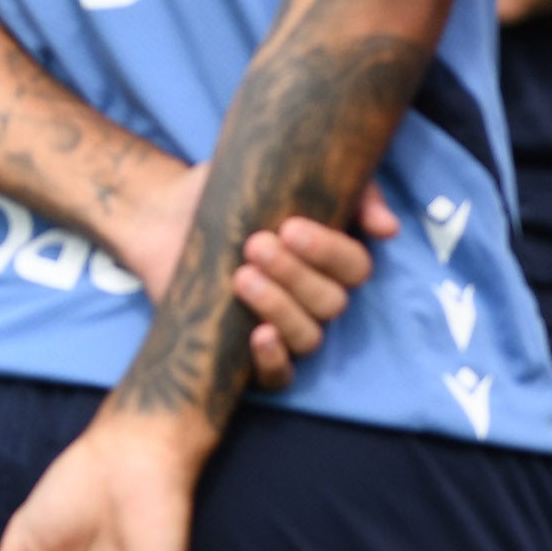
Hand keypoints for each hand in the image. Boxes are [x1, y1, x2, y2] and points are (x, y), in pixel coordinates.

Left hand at [98, 163, 399, 388]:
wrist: (163, 213)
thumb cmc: (231, 191)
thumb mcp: (287, 172)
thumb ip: (347, 189)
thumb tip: (388, 228)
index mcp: (328, 261)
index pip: (354, 268)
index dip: (329, 252)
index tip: (288, 227)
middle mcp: (311, 299)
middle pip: (330, 303)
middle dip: (295, 274)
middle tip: (254, 245)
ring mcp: (281, 329)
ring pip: (308, 338)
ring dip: (281, 308)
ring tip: (241, 276)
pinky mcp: (244, 355)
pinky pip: (278, 378)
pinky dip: (274, 362)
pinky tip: (258, 335)